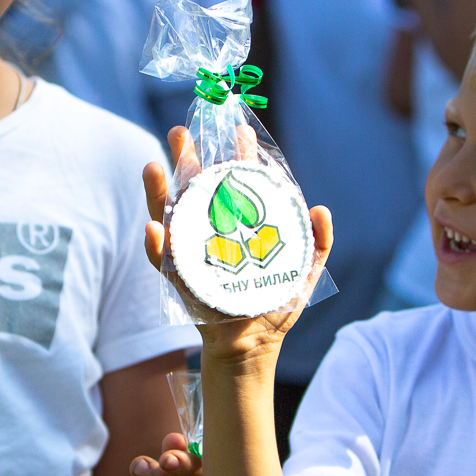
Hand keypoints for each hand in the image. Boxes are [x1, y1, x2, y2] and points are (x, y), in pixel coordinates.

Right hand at [142, 126, 333, 366]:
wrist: (254, 345)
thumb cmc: (276, 302)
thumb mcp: (303, 270)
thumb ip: (318, 241)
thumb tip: (322, 210)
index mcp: (239, 221)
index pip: (238, 179)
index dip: (238, 154)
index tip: (240, 130)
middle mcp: (210, 229)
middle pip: (195, 187)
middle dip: (185, 157)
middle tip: (179, 132)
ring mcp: (191, 251)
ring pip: (170, 215)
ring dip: (159, 191)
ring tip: (153, 167)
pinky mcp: (180, 277)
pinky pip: (162, 259)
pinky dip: (156, 244)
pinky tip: (153, 228)